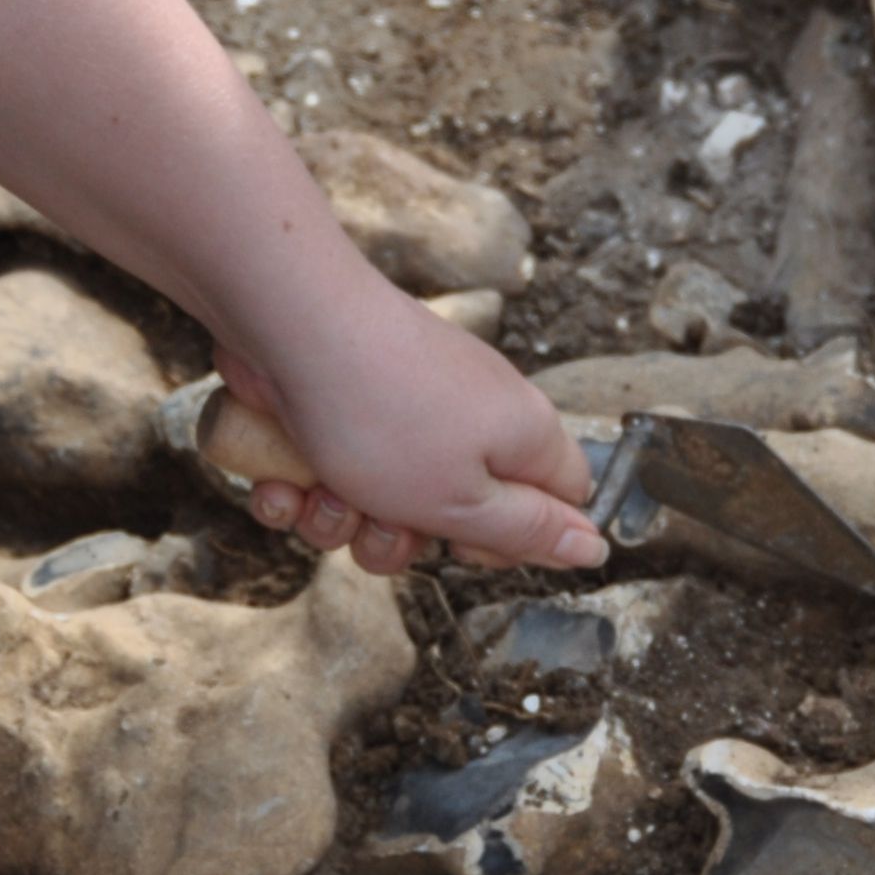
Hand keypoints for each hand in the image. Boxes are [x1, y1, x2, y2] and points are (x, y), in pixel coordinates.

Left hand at [212, 292, 604, 577]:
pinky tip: (279, 478)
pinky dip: (301, 485)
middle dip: (404, 539)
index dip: (516, 538)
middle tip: (381, 521)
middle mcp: (470, 415)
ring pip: (382, 502)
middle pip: (457, 513)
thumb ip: (528, 531)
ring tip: (320, 490)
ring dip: (342, 518)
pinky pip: (331, 471)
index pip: (559, 499)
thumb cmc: (381, 413)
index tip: (466, 546)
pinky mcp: (345, 402)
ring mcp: (405, 406)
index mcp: (521, 435)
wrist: (289, 324)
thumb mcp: (462, 500)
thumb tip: (595, 550)